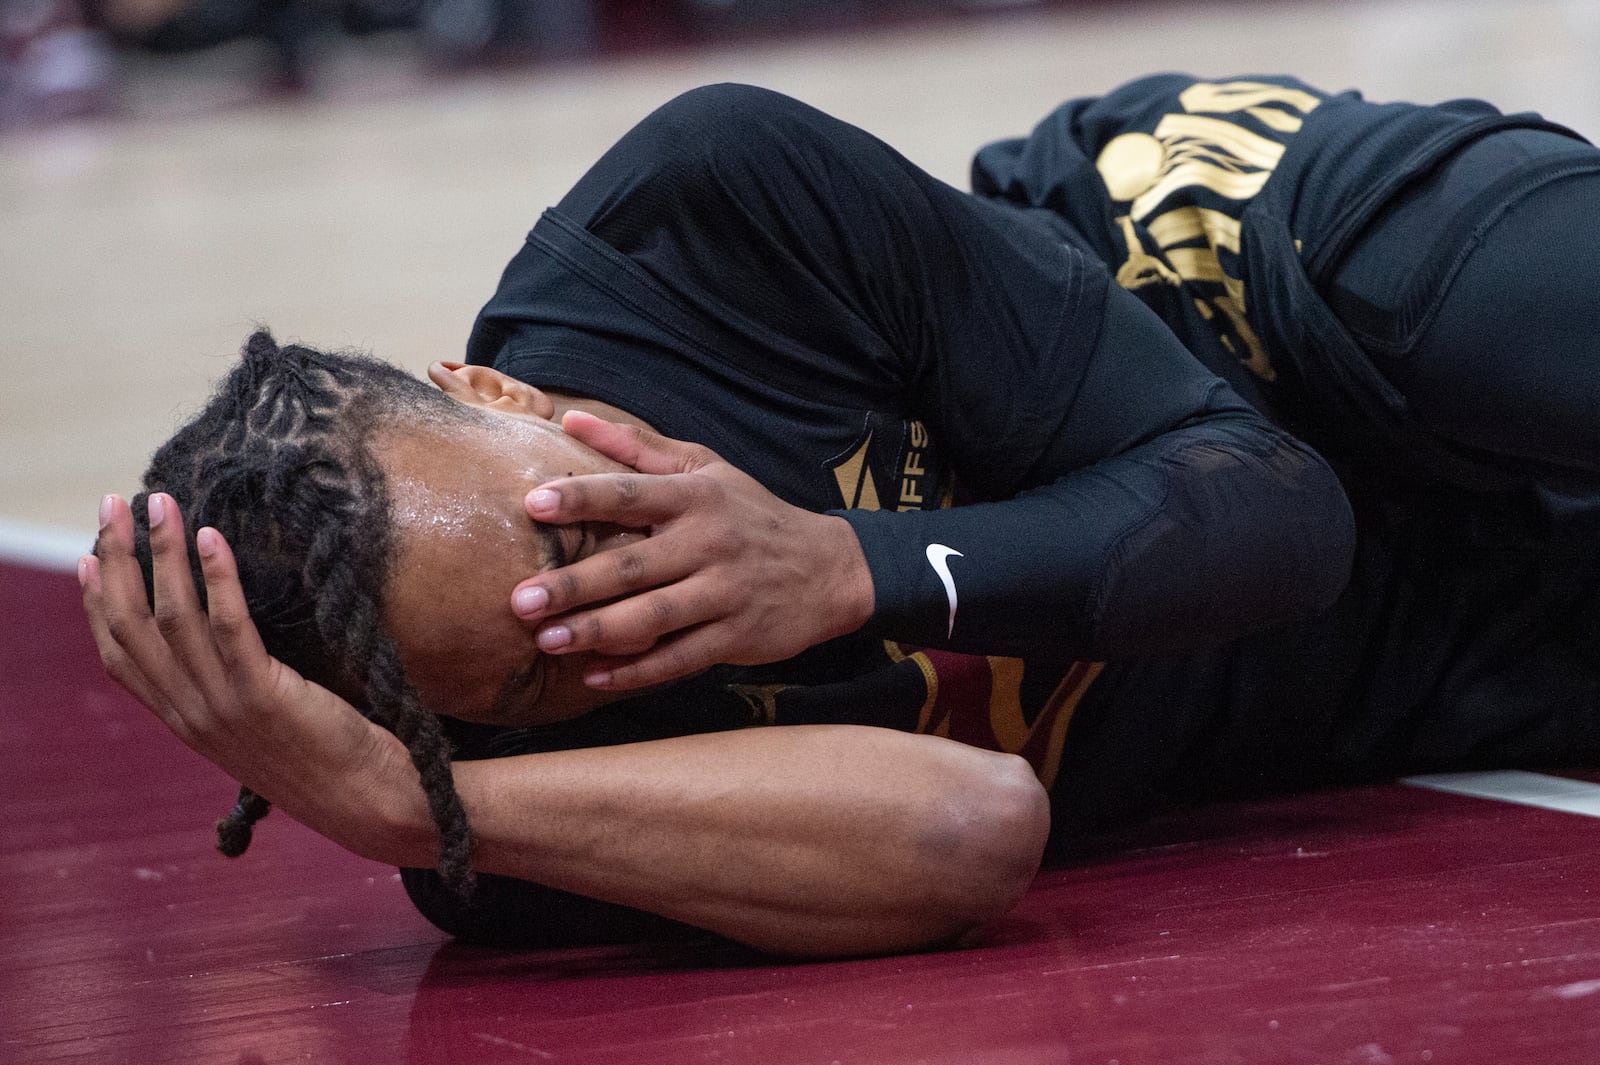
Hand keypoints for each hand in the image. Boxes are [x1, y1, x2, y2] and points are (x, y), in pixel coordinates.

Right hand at [80, 493, 426, 863]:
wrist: (368, 802)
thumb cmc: (325, 757)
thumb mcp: (259, 724)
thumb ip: (228, 688)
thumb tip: (221, 638)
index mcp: (184, 720)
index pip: (119, 655)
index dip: (98, 603)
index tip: (91, 553)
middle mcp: (191, 715)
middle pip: (132, 626)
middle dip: (118, 559)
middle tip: (113, 503)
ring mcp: (223, 707)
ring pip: (173, 617)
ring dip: (162, 553)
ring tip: (162, 503)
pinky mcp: (264, 697)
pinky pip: (230, 627)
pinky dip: (217, 577)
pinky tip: (213, 537)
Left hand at [510, 412, 874, 690]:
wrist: (829, 568)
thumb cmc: (752, 514)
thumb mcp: (706, 470)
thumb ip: (637, 447)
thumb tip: (571, 421)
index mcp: (696, 497)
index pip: (632, 494)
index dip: (583, 498)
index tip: (535, 504)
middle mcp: (709, 543)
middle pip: (633, 566)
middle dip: (574, 585)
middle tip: (520, 600)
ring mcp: (724, 593)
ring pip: (652, 617)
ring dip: (597, 631)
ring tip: (548, 640)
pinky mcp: (736, 636)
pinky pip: (679, 658)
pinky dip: (637, 671)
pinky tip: (596, 676)